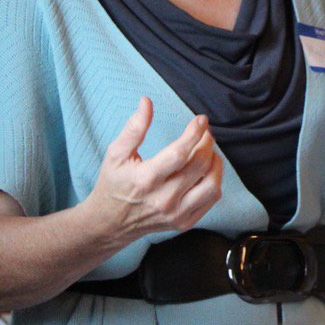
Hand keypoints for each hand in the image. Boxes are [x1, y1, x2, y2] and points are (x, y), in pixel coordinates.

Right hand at [89, 97, 222, 238]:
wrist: (109, 223)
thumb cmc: (113, 184)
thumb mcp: (116, 153)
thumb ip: (134, 128)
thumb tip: (147, 102)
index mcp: (146, 180)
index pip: (180, 153)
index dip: (194, 133)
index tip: (201, 120)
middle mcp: (163, 199)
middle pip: (199, 166)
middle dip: (207, 142)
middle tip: (204, 132)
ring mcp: (176, 214)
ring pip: (212, 185)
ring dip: (215, 163)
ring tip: (208, 150)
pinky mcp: (184, 222)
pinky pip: (211, 200)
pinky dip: (215, 180)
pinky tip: (206, 169)